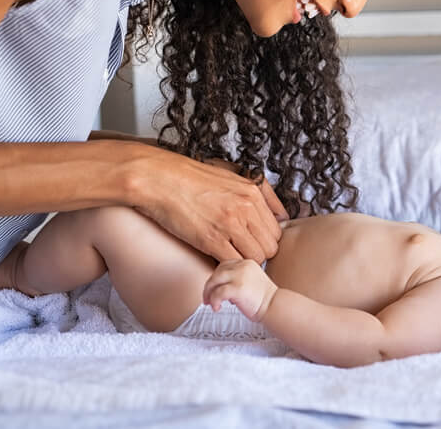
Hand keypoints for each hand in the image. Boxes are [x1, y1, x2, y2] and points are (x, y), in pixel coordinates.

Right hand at [129, 146, 286, 263]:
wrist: (159, 179)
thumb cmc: (191, 179)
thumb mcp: (233, 176)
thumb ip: (260, 192)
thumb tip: (281, 214)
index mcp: (253, 192)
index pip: (278, 229)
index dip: (265, 239)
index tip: (253, 241)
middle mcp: (246, 208)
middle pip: (271, 246)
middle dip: (258, 252)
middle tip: (241, 251)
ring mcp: (229, 224)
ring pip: (256, 258)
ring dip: (244, 261)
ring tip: (229, 254)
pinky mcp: (210, 239)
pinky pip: (233, 262)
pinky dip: (228, 264)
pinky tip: (216, 257)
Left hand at [203, 259, 277, 322]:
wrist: (274, 306)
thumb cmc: (263, 298)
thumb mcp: (250, 280)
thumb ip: (236, 278)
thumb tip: (218, 287)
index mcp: (247, 263)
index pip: (224, 265)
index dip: (216, 278)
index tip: (214, 289)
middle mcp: (243, 266)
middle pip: (217, 272)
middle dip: (209, 286)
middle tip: (207, 299)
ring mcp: (240, 276)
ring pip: (214, 280)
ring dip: (208, 293)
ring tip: (210, 304)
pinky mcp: (238, 288)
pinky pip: (217, 293)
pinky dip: (214, 301)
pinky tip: (217, 308)